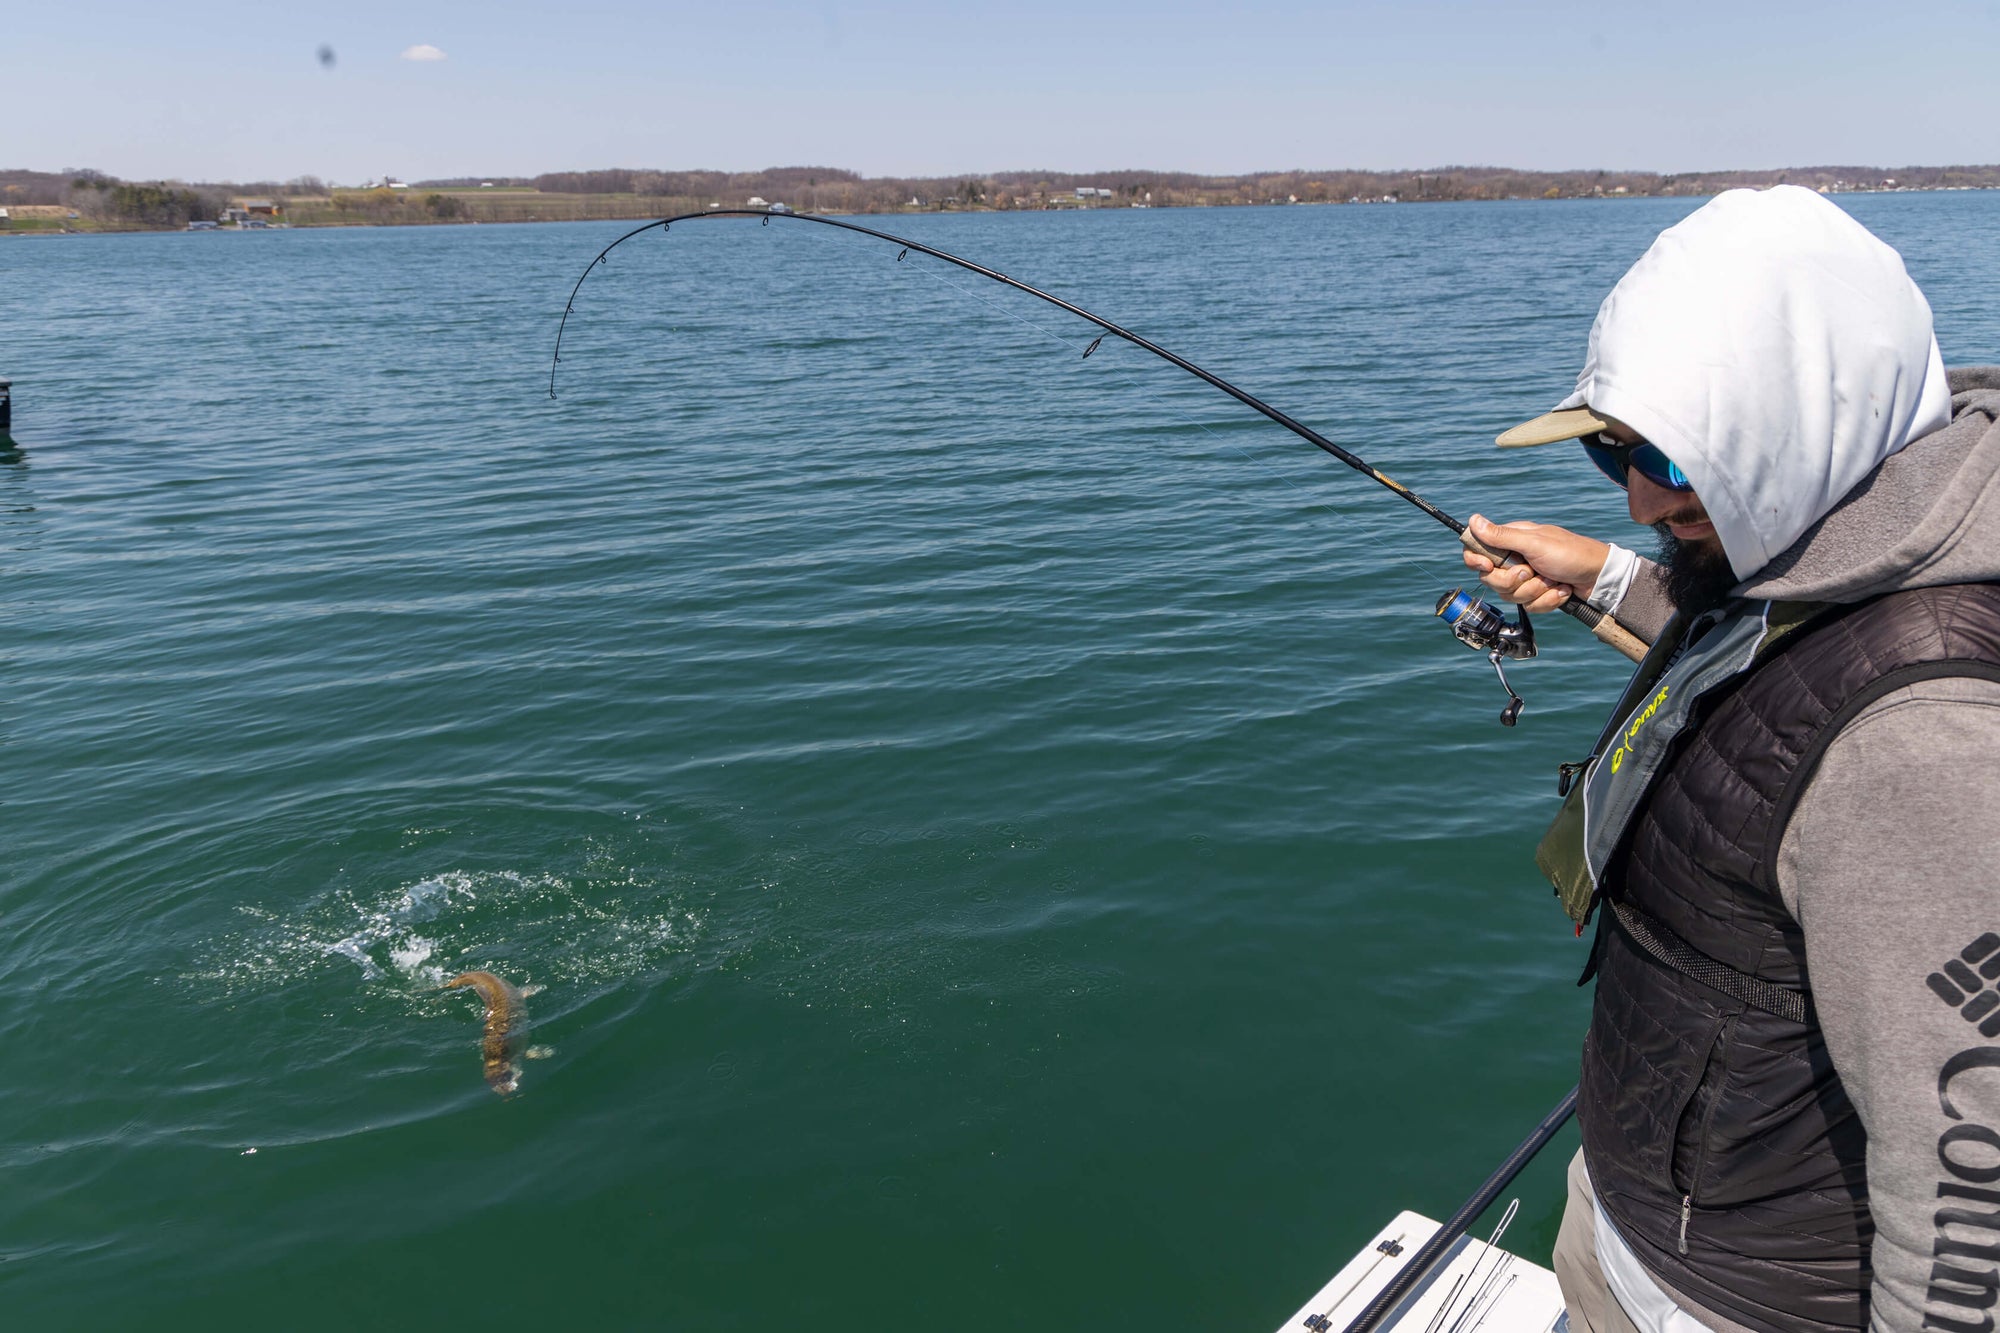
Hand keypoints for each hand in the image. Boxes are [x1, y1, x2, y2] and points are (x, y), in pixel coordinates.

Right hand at [1461, 514, 1611, 613]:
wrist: (1599, 578)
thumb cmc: (1571, 553)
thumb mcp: (1534, 543)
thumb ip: (1502, 536)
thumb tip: (1473, 520)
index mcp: (1511, 541)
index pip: (1477, 551)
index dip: (1477, 562)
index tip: (1488, 566)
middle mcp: (1515, 559)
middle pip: (1491, 579)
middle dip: (1513, 581)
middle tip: (1531, 571)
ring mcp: (1525, 578)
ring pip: (1509, 596)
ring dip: (1535, 591)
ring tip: (1553, 580)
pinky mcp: (1536, 594)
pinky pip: (1528, 606)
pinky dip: (1547, 600)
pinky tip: (1560, 589)